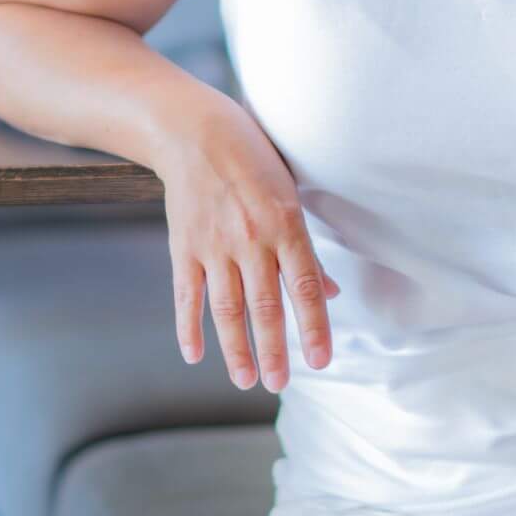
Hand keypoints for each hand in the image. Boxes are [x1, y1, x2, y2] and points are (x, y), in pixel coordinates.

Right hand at [155, 96, 339, 387]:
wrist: (194, 131)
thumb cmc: (254, 159)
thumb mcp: (291, 194)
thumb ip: (308, 249)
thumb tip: (331, 293)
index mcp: (286, 225)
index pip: (306, 288)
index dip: (315, 328)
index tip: (321, 361)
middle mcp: (251, 239)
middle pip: (266, 307)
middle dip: (275, 351)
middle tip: (280, 385)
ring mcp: (214, 246)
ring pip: (227, 309)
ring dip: (237, 349)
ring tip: (247, 381)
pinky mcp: (184, 247)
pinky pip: (187, 296)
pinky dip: (189, 327)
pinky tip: (195, 355)